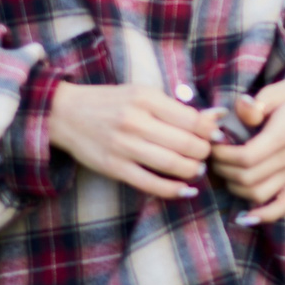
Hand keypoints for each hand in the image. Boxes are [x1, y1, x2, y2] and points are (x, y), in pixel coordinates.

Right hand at [47, 82, 216, 200]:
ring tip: (198, 168)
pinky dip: (173, 190)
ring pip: (172, 164)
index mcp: (145, 98)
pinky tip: (186, 190)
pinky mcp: (114, 167)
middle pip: (186, 143)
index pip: (191, 118)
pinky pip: (150, 184)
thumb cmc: (110, 102)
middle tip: (208, 154)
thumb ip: (176, 107)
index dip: (210, 130)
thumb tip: (215, 117)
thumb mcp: (142, 94)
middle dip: (204, 152)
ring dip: (193, 170)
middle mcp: (135, 121)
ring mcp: (124, 146)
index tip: (218, 135)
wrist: (66, 113)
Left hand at [210, 81, 284, 225]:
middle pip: (248, 178)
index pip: (248, 156)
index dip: (224, 154)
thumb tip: (241, 109)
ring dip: (235, 188)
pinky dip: (264, 216)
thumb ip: (257, 103)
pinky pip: (283, 206)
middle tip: (213, 157)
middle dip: (223, 169)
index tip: (213, 143)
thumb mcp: (278, 90)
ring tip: (224, 172)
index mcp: (284, 134)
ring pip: (259, 194)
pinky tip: (246, 217)